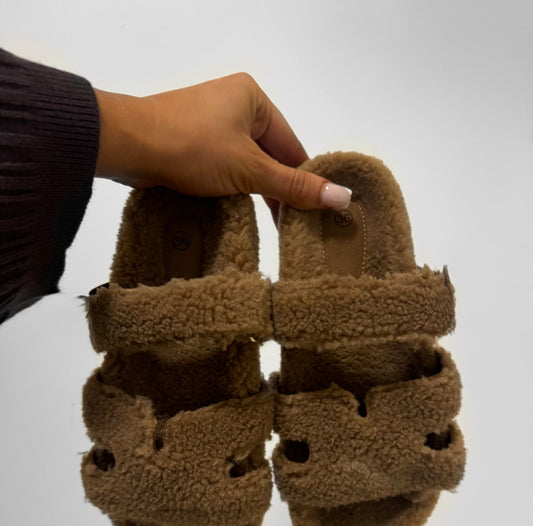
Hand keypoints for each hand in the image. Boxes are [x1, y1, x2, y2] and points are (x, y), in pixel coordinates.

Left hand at [94, 73, 350, 218]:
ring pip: (245, 164)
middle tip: (291, 228)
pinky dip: (230, 188)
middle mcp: (233, 104)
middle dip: (277, 190)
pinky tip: (235, 211)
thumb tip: (342, 197)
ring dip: (253, 193)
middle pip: (269, 156)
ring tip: (265, 227)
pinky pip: (222, 167)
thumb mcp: (249, 170)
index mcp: (254, 98)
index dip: (304, 182)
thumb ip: (294, 186)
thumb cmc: (190, 147)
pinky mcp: (189, 141)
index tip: (314, 216)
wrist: (125, 145)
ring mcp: (209, 122)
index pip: (292, 146)